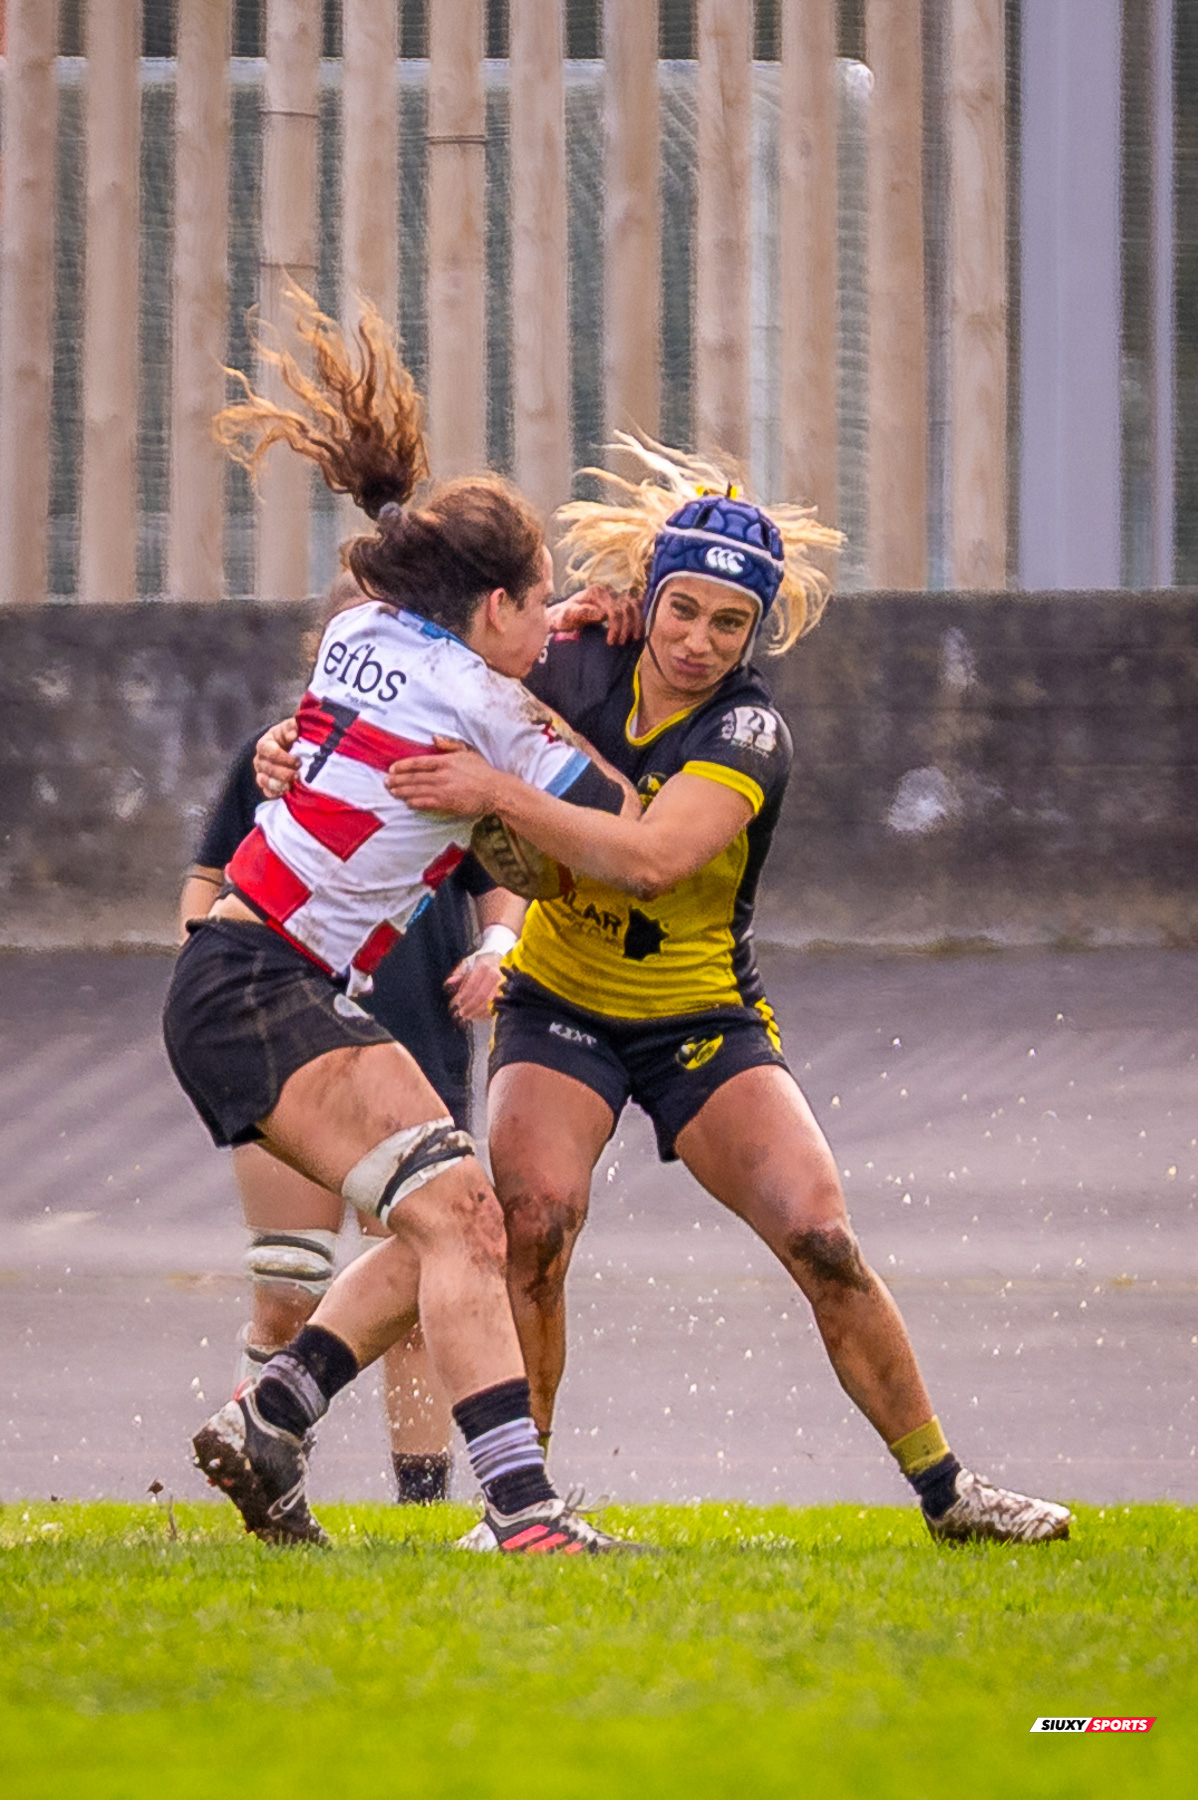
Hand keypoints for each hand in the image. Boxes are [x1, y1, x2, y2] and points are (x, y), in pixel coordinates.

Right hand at [255, 718, 299, 797]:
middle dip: (282, 772)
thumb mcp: (291, 729)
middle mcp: (260, 759)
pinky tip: (288, 790)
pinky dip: (276, 793)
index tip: (297, 760)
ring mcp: (261, 773)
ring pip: (264, 780)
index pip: (266, 750)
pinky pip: (267, 792)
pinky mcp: (267, 786)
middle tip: (297, 773)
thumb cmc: (291, 737)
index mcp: (265, 744)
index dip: (281, 756)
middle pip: (265, 767)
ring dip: (279, 783)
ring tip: (293, 783)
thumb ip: (292, 727)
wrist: (290, 749)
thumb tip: (294, 733)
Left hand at [384, 738, 499, 816]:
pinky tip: (407, 802)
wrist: (495, 791)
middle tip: (386, 782)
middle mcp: (443, 775)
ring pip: (418, 790)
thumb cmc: (482, 771)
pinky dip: (415, 802)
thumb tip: (433, 737)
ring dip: (403, 791)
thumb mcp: (467, 752)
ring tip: (392, 791)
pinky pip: (427, 803)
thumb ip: (449, 744)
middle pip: (415, 777)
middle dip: (398, 780)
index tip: (392, 769)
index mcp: (446, 761)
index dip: (403, 766)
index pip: (419, 762)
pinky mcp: (448, 803)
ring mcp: (444, 790)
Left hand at [444, 952, 504, 1022]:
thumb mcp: (467, 964)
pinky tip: (477, 1016)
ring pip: (489, 1002)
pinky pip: (496, 1006)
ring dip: (477, 1012)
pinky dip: (486, 1013)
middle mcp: (495, 975)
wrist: (499, 959)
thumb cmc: (480, 963)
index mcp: (484, 967)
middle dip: (469, 1007)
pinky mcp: (507, 993)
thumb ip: (457, 974)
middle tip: (459, 1014)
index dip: (462, 997)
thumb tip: (448, 984)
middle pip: (481, 996)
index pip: (472, 986)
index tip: (454, 1005)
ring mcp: (503, 985)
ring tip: (466, 1017)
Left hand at [546, 584, 642, 644]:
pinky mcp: (619, 600)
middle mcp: (608, 590)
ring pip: (634, 606)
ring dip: (636, 623)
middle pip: (627, 607)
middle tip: (620, 644)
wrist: (564, 614)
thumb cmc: (564, 617)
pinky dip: (640, 617)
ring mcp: (614, 593)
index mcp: (596, 592)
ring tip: (632, 639)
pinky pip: (636, 605)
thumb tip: (602, 614)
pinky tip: (639, 630)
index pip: (614, 608)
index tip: (611, 642)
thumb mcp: (568, 616)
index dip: (616, 626)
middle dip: (626, 627)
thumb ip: (583, 613)